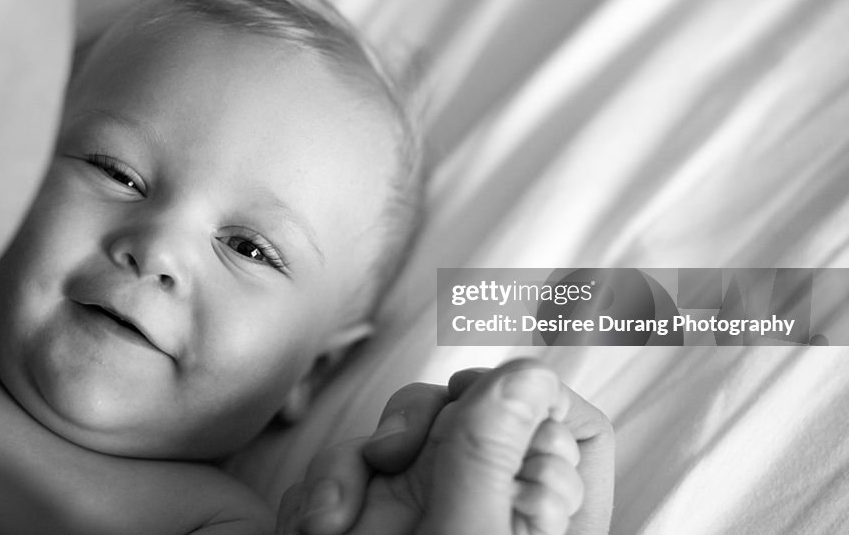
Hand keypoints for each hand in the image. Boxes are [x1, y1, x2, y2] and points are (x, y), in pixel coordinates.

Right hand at [279, 359, 610, 533]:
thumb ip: (489, 453)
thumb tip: (526, 374)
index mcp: (544, 517)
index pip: (572, 424)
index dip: (526, 396)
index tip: (475, 401)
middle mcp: (489, 503)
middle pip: (475, 408)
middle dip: (417, 423)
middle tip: (393, 454)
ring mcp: (432, 509)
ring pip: (404, 434)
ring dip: (354, 465)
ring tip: (335, 520)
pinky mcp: (379, 520)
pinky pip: (355, 471)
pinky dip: (328, 492)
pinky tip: (321, 530)